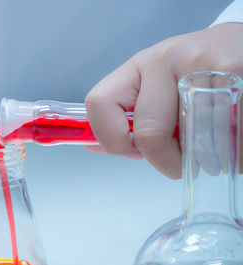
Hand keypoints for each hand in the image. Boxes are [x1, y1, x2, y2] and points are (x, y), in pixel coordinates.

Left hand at [85, 23, 242, 178]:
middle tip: (185, 160)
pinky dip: (232, 153)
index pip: (99, 104)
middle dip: (168, 163)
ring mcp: (200, 66)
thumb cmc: (193, 74)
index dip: (110, 138)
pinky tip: (233, 137)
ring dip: (204, 160)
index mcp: (138, 67)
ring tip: (214, 146)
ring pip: (192, 143)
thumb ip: (125, 118)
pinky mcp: (234, 74)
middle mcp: (164, 61)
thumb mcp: (153, 86)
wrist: (239, 45)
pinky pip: (228, 138)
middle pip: (148, 136)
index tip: (132, 150)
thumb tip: (92, 146)